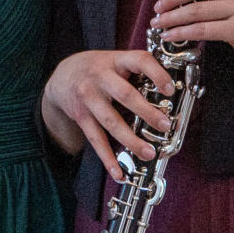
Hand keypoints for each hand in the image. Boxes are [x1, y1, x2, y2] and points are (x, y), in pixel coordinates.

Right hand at [42, 48, 174, 167]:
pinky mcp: (81, 116)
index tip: (169, 89)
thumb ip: (138, 70)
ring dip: (131, 140)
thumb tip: (171, 90)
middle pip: (125, 95)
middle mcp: (100, 77)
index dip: (156, 73)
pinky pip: (95, 139)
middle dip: (146, 111)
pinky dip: (107, 158)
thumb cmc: (98, 68)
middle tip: (164, 125)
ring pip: (111, 121)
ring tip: (148, 153)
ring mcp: (88, 98)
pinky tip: (118, 172)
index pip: (139, 61)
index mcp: (116, 61)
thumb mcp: (116, 60)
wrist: (62, 76)